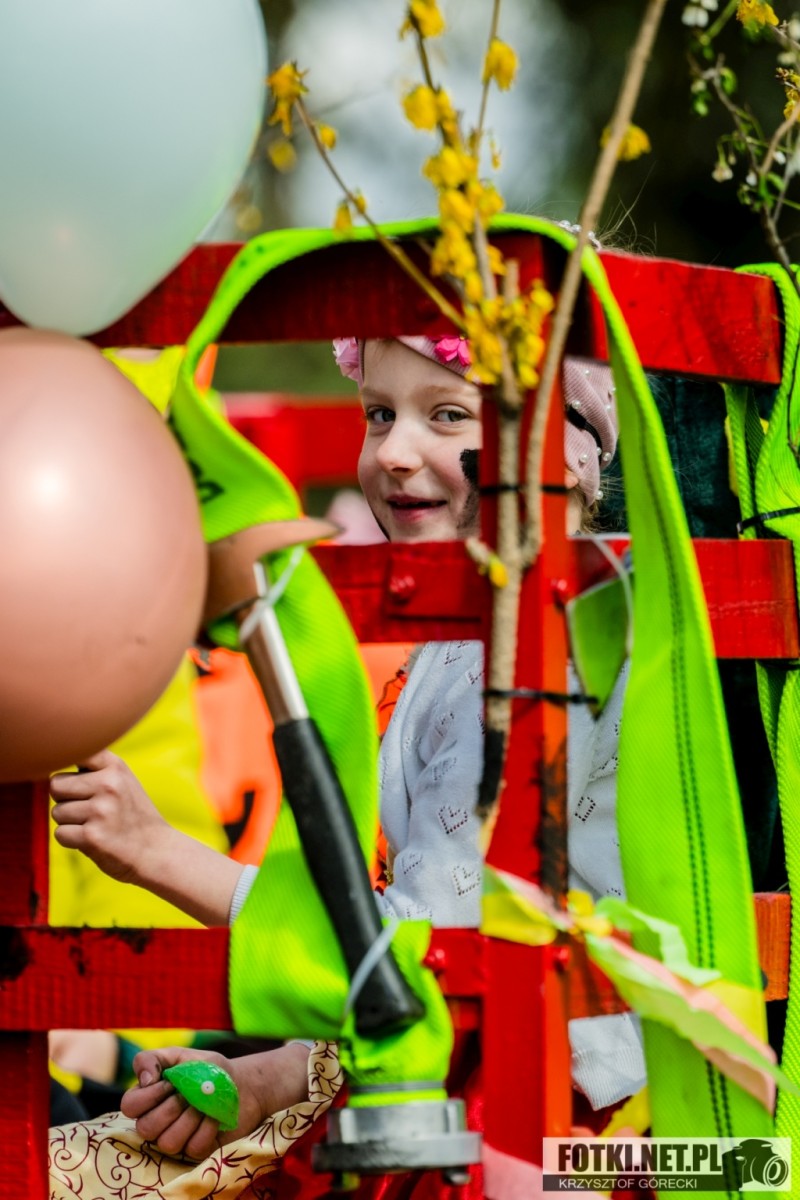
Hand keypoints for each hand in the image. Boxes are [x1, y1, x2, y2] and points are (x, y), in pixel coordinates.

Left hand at [50, 749, 168, 884]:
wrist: (156, 850)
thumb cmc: (131, 814)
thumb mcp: (122, 780)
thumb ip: (93, 767)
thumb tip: (47, 760)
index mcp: (115, 766)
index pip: (74, 751)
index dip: (64, 761)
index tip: (69, 772)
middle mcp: (109, 784)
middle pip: (56, 786)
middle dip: (65, 800)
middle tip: (89, 810)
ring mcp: (101, 810)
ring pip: (57, 812)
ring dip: (70, 823)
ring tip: (97, 825)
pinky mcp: (92, 836)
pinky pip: (60, 834)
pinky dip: (72, 840)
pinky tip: (94, 839)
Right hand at [121, 1043, 311, 1160]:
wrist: (243, 1083)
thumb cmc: (208, 1069)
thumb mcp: (181, 1055)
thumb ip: (154, 1058)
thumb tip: (145, 1080)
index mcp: (148, 1099)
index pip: (129, 1106)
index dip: (149, 1095)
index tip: (171, 1082)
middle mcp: (157, 1123)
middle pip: (145, 1128)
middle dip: (171, 1107)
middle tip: (188, 1094)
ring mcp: (176, 1139)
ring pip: (167, 1143)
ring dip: (189, 1119)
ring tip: (202, 1105)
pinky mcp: (195, 1151)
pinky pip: (192, 1149)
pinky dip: (206, 1129)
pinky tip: (213, 1117)